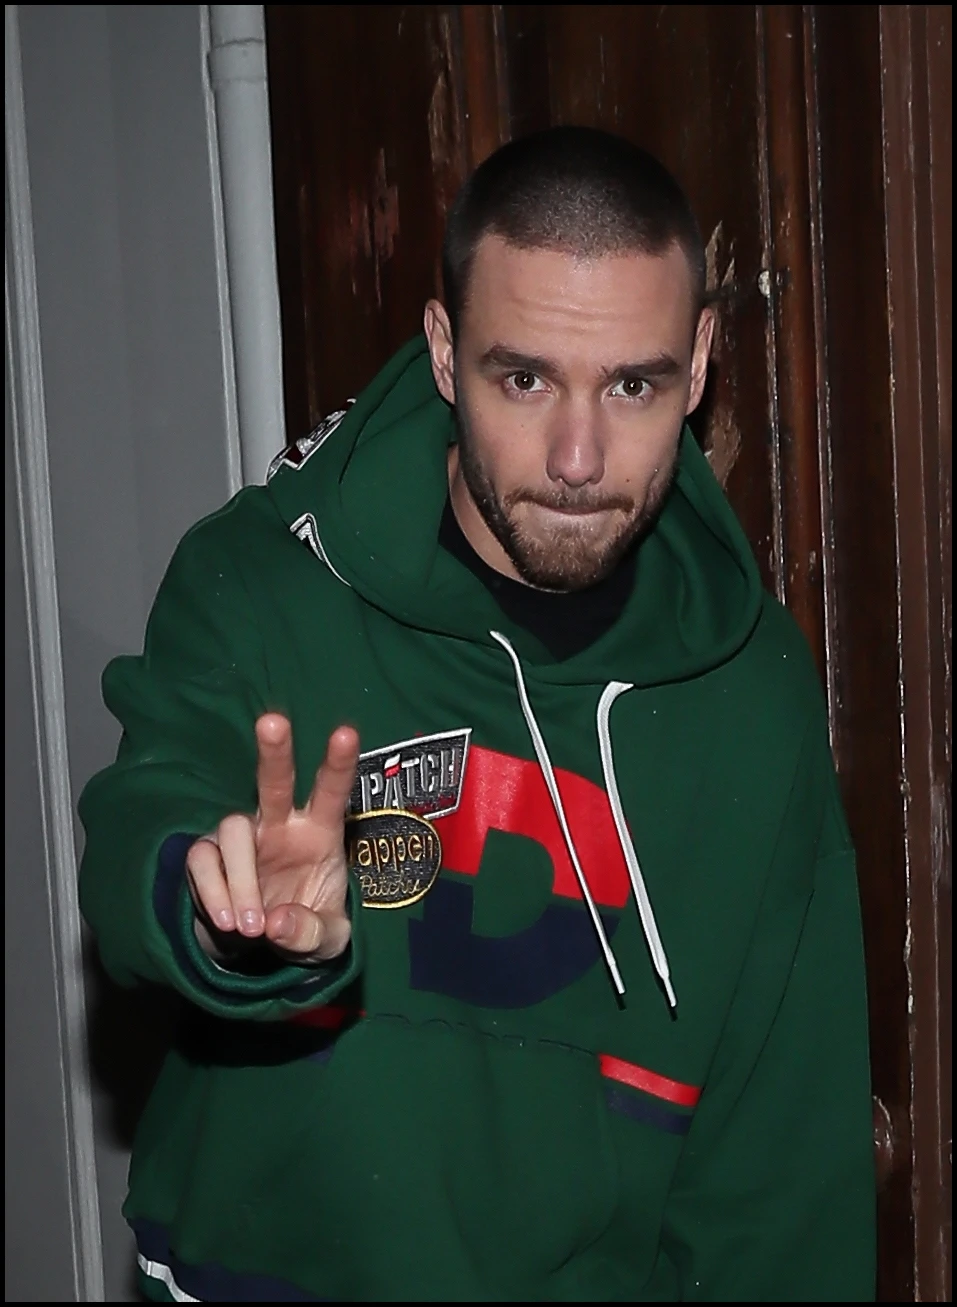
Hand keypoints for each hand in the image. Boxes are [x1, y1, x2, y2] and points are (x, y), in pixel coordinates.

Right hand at [186, 714, 359, 961]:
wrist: (258, 952)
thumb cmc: (303, 929)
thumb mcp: (325, 943)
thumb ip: (311, 934)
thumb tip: (277, 922)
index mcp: (320, 832)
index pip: (332, 792)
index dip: (338, 763)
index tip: (347, 733)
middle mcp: (280, 825)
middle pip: (275, 780)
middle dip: (275, 751)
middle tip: (273, 722)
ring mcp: (242, 837)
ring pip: (233, 828)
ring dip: (241, 880)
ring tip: (251, 928)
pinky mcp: (208, 856)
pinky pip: (202, 861)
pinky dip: (213, 892)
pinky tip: (227, 923)